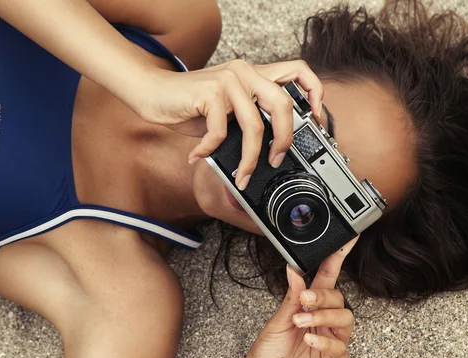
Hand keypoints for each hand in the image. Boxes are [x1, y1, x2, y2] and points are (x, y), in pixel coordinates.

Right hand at [139, 60, 323, 189]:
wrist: (151, 92)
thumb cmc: (187, 105)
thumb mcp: (224, 114)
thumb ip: (246, 123)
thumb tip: (268, 153)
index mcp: (253, 74)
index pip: (297, 72)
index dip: (315, 93)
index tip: (317, 119)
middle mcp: (245, 72)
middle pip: (283, 104)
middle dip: (285, 139)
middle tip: (276, 159)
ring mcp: (228, 80)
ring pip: (254, 125)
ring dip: (248, 158)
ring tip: (241, 175)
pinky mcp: (209, 91)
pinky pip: (221, 131)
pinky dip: (209, 150)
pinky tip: (199, 156)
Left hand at [222, 237, 357, 357]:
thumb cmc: (267, 354)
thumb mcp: (276, 322)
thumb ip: (291, 297)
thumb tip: (295, 270)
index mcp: (309, 306)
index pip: (328, 277)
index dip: (338, 258)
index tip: (346, 240)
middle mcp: (324, 322)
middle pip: (338, 298)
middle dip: (323, 296)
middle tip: (305, 299)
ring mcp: (332, 341)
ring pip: (344, 319)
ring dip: (323, 317)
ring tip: (303, 322)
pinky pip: (341, 347)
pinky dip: (325, 342)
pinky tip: (309, 341)